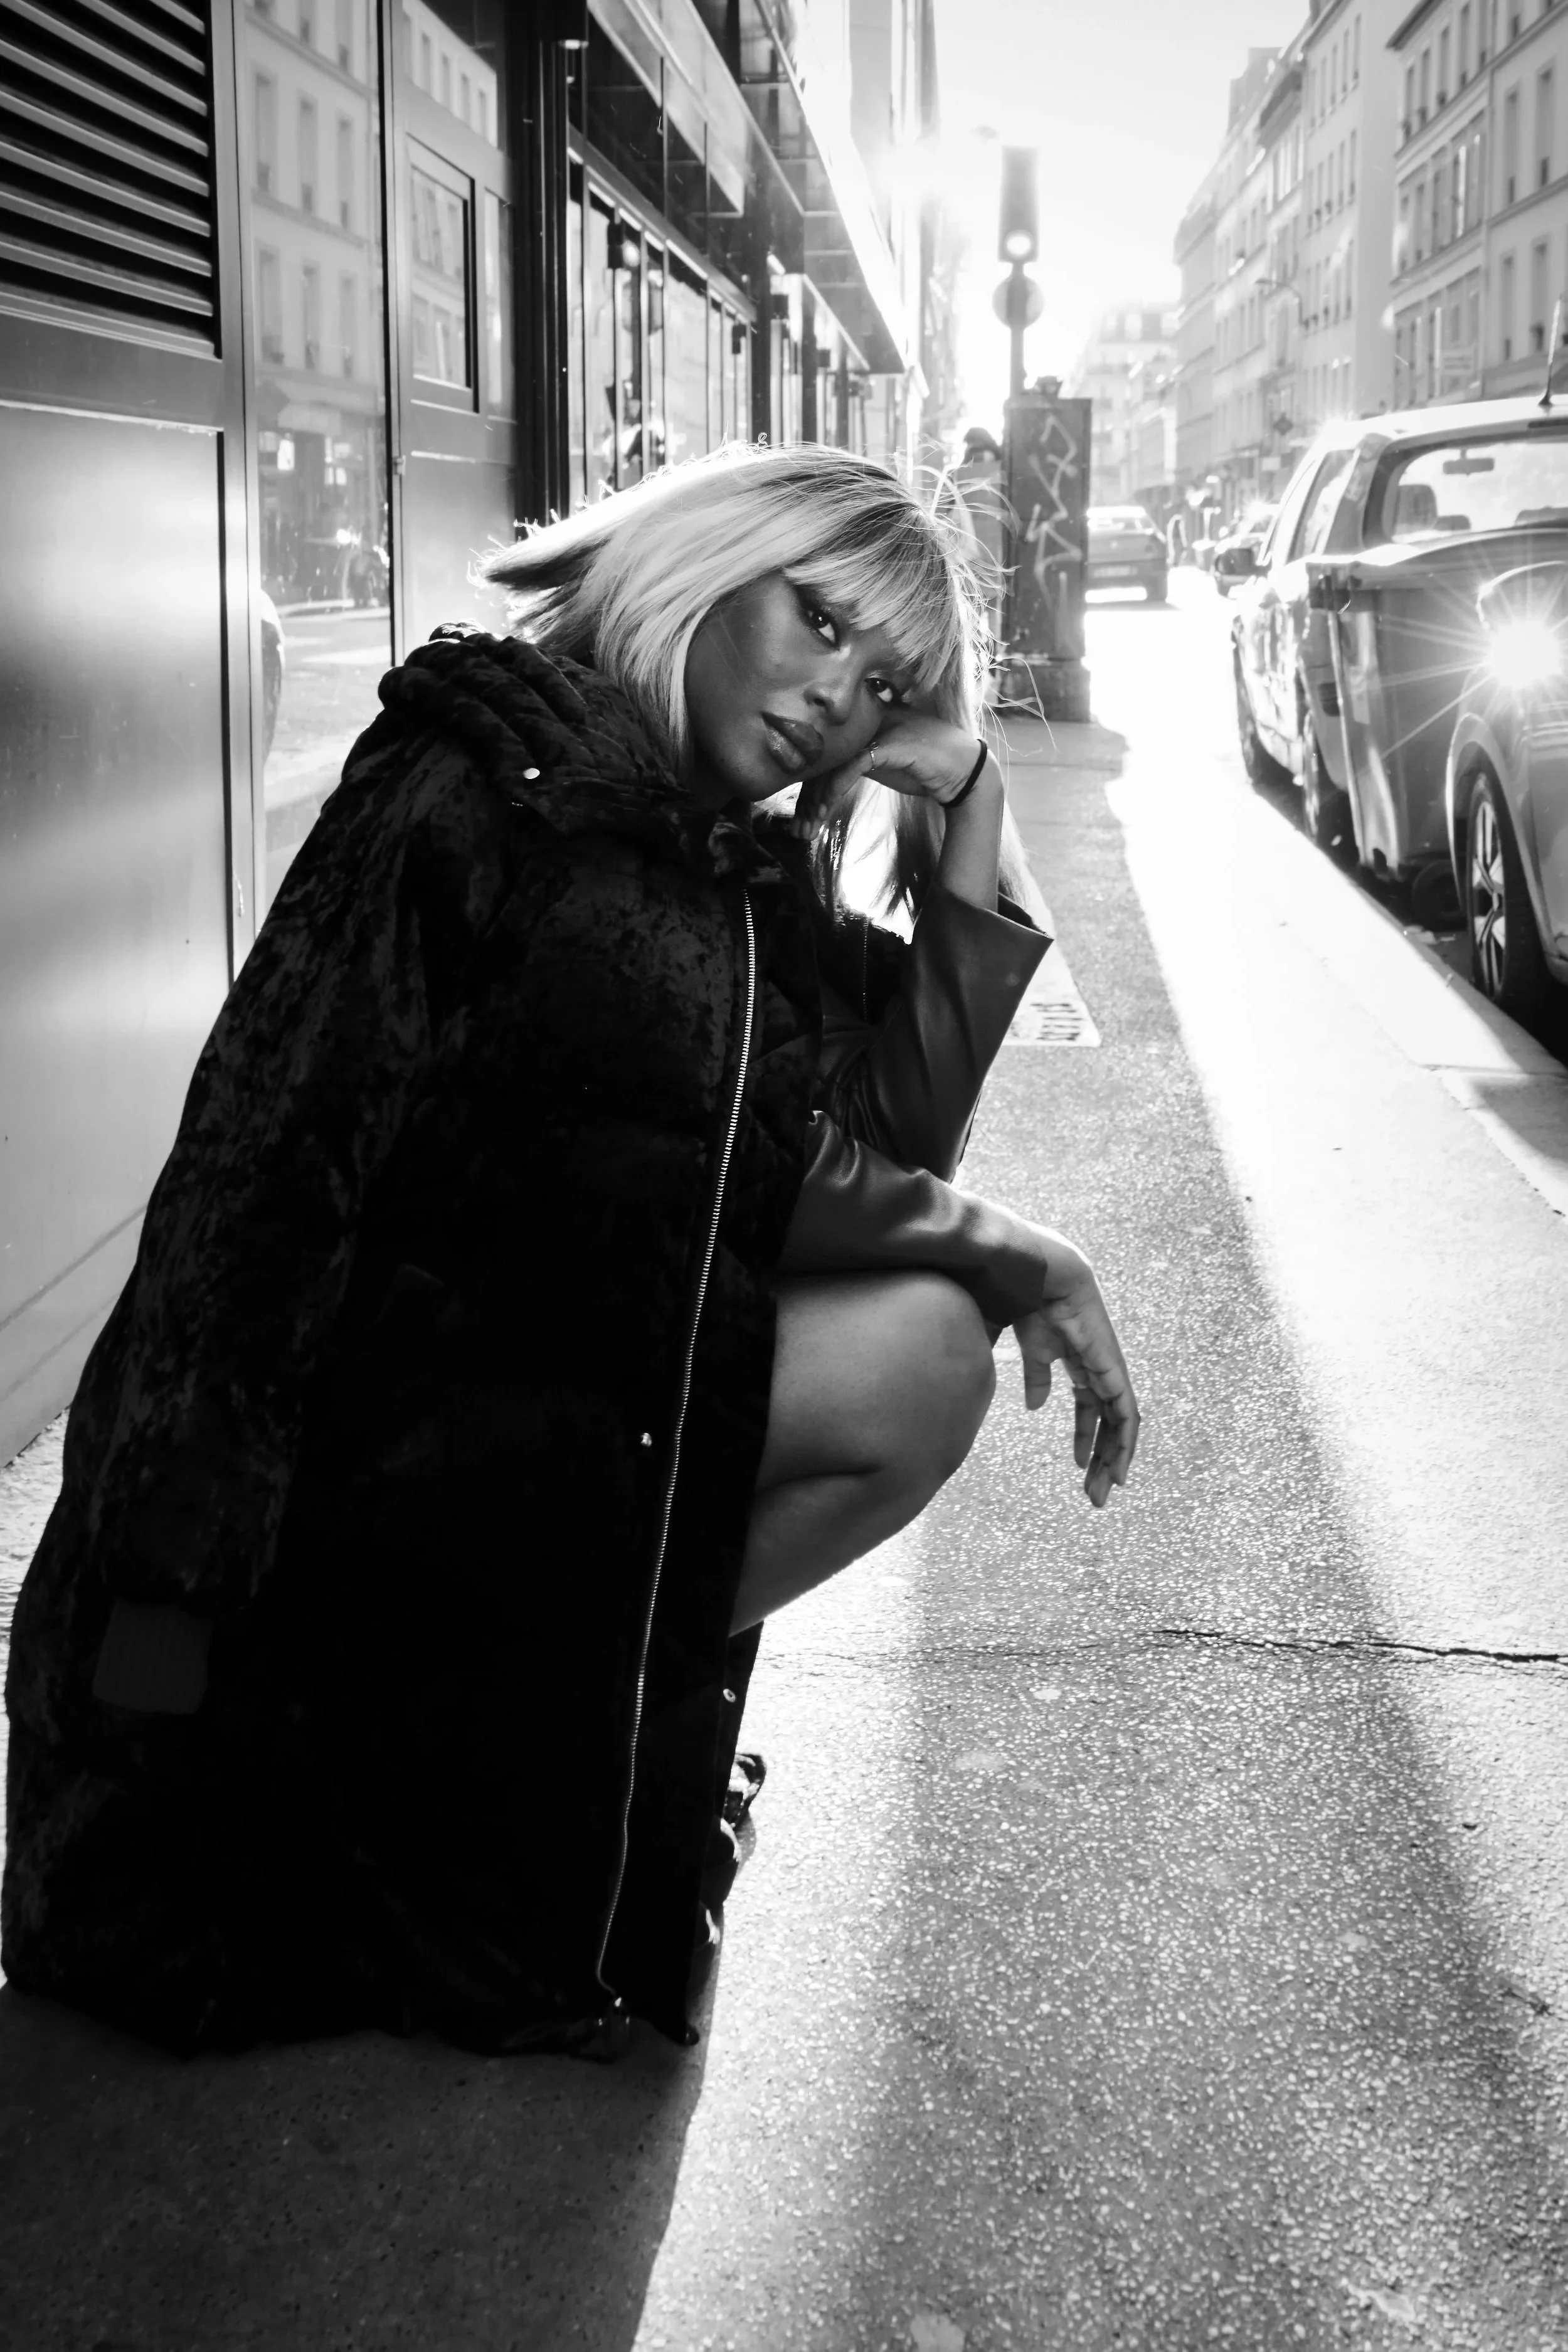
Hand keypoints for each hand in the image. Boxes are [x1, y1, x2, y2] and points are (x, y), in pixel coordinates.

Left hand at [790, 712, 993, 840]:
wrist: (964, 770)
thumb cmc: (924, 767)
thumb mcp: (883, 764)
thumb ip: (856, 762)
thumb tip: (824, 780)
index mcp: (863, 722)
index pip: (825, 753)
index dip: (809, 787)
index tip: (801, 818)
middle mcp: (868, 720)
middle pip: (825, 758)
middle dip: (807, 799)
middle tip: (799, 830)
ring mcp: (881, 729)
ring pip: (835, 763)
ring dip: (818, 800)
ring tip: (808, 828)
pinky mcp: (892, 743)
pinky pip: (854, 765)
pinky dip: (836, 788)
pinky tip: (825, 808)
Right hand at [1012, 1236, 1138, 1508]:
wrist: (1040, 1278)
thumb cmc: (1033, 1306)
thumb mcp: (1034, 1352)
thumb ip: (1037, 1379)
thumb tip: (1034, 1406)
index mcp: (1082, 1367)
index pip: (1091, 1412)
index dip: (1087, 1441)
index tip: (1081, 1468)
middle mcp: (1101, 1372)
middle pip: (1109, 1425)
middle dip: (1103, 1461)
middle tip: (1095, 1495)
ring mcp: (1110, 1372)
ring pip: (1121, 1426)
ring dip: (1115, 1460)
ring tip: (1105, 1491)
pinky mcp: (1113, 1371)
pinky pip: (1127, 1415)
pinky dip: (1126, 1443)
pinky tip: (1121, 1467)